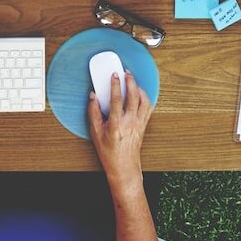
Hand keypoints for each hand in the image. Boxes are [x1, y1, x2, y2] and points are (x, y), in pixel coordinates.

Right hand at [88, 71, 153, 190]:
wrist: (123, 167)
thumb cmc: (109, 153)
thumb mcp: (95, 133)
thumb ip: (93, 112)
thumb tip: (93, 96)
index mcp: (116, 124)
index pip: (117, 99)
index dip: (115, 85)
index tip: (114, 74)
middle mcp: (130, 123)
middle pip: (133, 96)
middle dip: (130, 81)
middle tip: (126, 73)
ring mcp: (139, 124)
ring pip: (144, 101)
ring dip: (139, 88)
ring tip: (133, 82)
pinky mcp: (144, 126)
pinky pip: (148, 108)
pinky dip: (145, 98)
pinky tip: (140, 94)